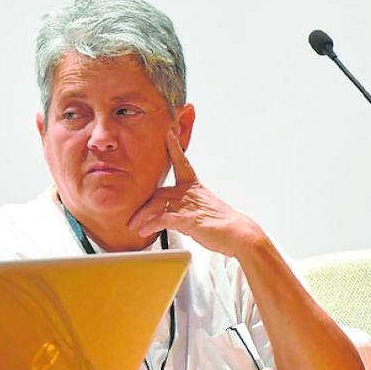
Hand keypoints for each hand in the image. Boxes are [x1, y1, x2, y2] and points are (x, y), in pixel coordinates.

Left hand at [127, 131, 262, 256]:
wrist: (240, 234)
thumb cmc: (221, 224)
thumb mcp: (201, 209)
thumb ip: (183, 207)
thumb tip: (168, 213)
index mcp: (194, 187)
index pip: (183, 164)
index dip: (175, 149)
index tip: (168, 134)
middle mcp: (190, 193)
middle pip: (158, 193)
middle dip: (142, 206)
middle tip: (131, 218)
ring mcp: (189, 205)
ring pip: (157, 205)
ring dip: (142, 217)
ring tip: (133, 226)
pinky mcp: (188, 219)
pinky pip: (163, 219)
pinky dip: (151, 224)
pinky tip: (144, 230)